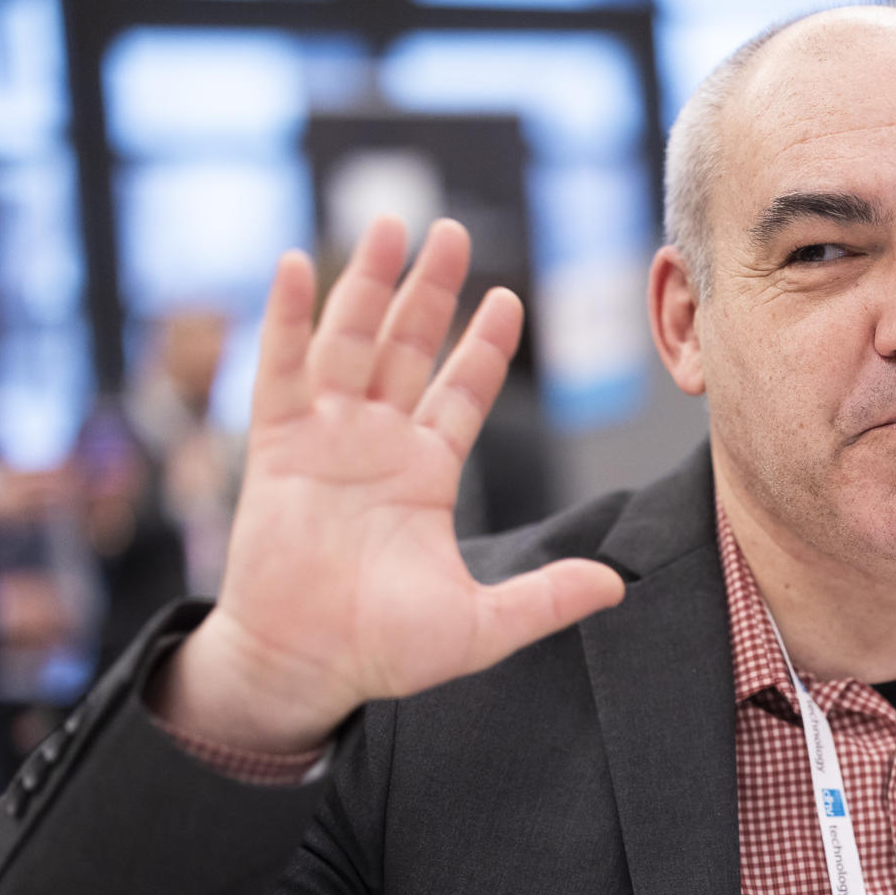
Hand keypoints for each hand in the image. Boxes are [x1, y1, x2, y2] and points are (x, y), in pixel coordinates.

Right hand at [157, 218, 624, 753]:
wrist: (306, 668)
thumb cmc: (385, 650)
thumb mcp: (483, 624)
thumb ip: (547, 598)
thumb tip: (618, 586)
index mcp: (424, 473)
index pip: (460, 391)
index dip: (483, 345)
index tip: (508, 297)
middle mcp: (376, 444)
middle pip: (408, 348)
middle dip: (431, 291)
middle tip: (452, 230)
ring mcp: (325, 440)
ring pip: (350, 343)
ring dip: (369, 285)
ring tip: (392, 225)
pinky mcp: (277, 448)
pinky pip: (281, 370)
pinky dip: (288, 318)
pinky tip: (299, 265)